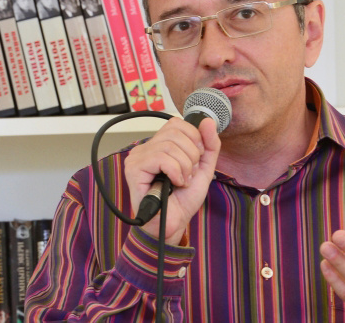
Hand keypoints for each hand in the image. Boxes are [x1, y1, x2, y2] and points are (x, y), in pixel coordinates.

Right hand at [124, 116, 220, 244]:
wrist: (173, 224)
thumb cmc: (183, 199)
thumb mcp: (204, 169)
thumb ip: (209, 145)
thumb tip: (207, 121)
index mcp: (160, 144)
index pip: (177, 123)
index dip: (193, 138)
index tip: (197, 159)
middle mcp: (146, 147)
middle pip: (175, 132)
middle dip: (192, 154)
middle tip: (190, 174)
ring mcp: (137, 157)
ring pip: (170, 146)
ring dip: (185, 167)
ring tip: (182, 182)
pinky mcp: (134, 169)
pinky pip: (161, 158)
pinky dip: (176, 172)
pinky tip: (175, 183)